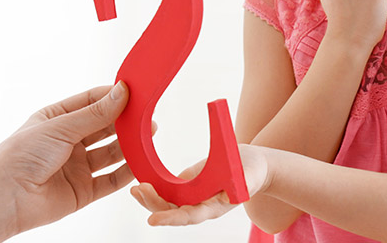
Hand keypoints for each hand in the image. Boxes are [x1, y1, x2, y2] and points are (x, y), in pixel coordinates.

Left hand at [0, 82, 134, 234]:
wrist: (5, 199)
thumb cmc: (22, 156)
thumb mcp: (61, 127)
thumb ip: (95, 114)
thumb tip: (122, 91)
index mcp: (57, 119)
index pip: (91, 102)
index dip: (113, 96)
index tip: (135, 91)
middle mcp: (68, 141)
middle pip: (104, 127)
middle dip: (125, 121)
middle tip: (148, 115)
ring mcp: (76, 167)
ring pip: (110, 152)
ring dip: (129, 145)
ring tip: (149, 135)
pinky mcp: (82, 191)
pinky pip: (110, 180)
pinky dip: (126, 172)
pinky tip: (141, 163)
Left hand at [130, 144, 268, 226]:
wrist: (251, 166)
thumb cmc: (252, 170)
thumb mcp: (249, 175)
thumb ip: (243, 183)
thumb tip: (237, 191)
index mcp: (213, 207)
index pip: (189, 216)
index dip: (171, 218)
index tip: (152, 220)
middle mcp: (200, 206)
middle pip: (173, 211)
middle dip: (154, 205)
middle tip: (138, 191)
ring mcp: (193, 198)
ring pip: (167, 203)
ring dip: (150, 198)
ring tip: (134, 189)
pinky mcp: (188, 187)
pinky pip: (169, 192)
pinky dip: (155, 189)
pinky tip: (141, 183)